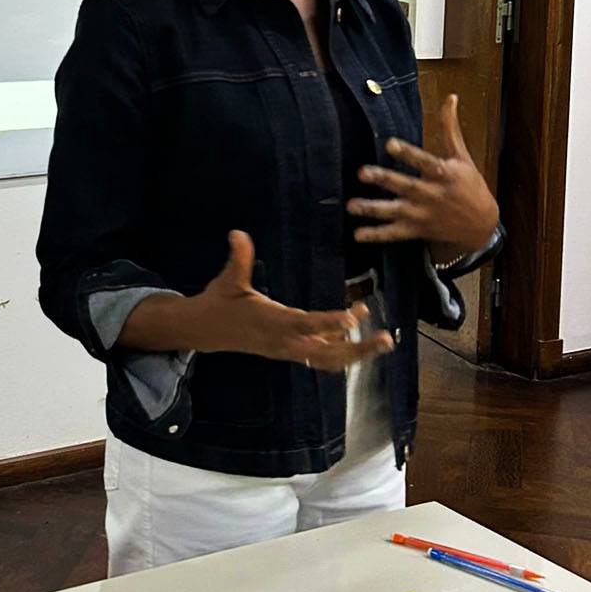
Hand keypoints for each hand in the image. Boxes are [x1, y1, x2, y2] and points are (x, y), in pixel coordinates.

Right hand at [185, 231, 393, 370]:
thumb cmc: (219, 303)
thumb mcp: (227, 280)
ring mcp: (287, 350)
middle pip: (327, 353)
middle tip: (386, 338)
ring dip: (356, 351)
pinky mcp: (288, 351)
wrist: (203, 332)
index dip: (330, 323)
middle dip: (358, 348)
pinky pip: (320, 355)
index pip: (306, 324)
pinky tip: (359, 334)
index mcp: (271, 322)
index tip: (354, 317)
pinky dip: (341, 348)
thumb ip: (238, 258)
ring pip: (328, 358)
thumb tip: (238, 233)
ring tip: (384, 341)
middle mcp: (283, 342)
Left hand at [346, 94, 498, 253]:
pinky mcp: (417, 230)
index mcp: (444, 174)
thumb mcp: (462, 156)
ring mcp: (423, 214)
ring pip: (395, 212)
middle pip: (405, 186)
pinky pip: (395, 233)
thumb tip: (451, 96)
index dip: (408, 153)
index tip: (389, 144)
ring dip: (373, 209)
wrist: (481, 224)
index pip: (424, 162)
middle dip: (383, 180)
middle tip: (361, 172)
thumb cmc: (470, 184)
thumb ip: (450, 128)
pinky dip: (377, 235)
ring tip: (351, 205)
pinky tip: (358, 234)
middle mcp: (432, 195)